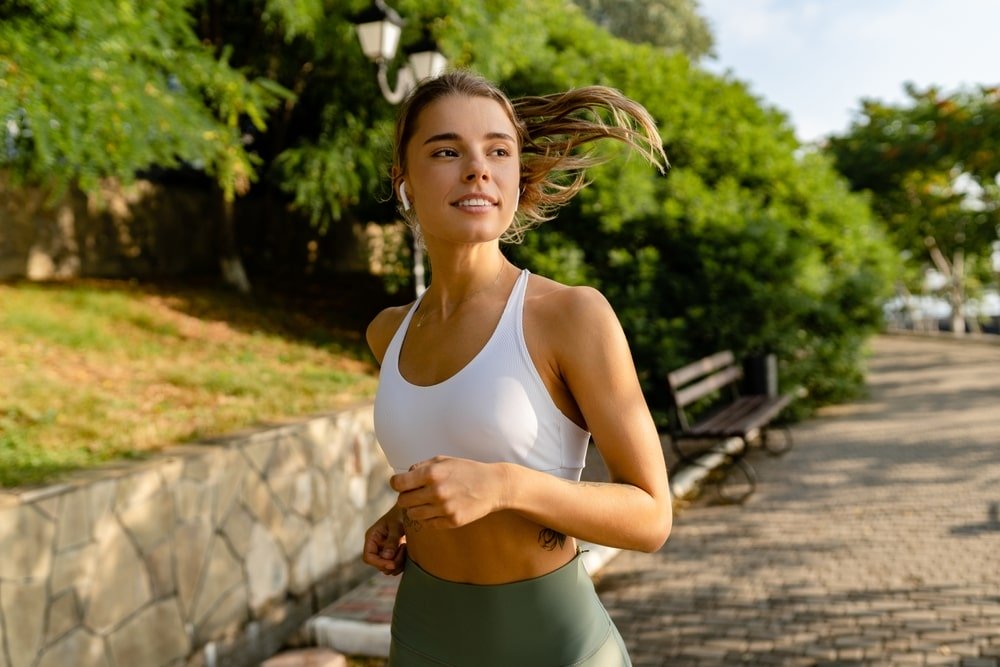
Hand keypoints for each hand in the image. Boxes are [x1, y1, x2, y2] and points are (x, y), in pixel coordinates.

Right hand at [362, 506, 406, 574]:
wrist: (409, 511)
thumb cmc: (400, 515)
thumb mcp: (396, 526)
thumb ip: (392, 541)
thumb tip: (387, 557)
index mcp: (372, 538)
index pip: (368, 557)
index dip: (378, 563)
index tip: (392, 564)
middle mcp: (376, 546)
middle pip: (379, 565)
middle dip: (392, 562)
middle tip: (403, 548)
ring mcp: (384, 551)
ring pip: (388, 568)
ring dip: (398, 563)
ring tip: (405, 547)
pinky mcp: (393, 554)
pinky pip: (396, 566)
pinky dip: (402, 562)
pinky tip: (407, 550)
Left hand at [391, 456, 507, 528]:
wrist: (493, 486)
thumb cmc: (466, 470)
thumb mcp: (444, 460)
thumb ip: (421, 467)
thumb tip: (403, 477)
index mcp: (431, 473)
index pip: (397, 483)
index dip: (397, 483)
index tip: (402, 484)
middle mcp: (436, 492)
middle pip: (402, 501)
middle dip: (406, 497)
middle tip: (416, 494)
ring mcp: (444, 508)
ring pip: (413, 514)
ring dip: (416, 508)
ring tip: (427, 502)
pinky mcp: (451, 521)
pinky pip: (428, 524)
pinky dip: (429, 518)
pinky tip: (438, 510)